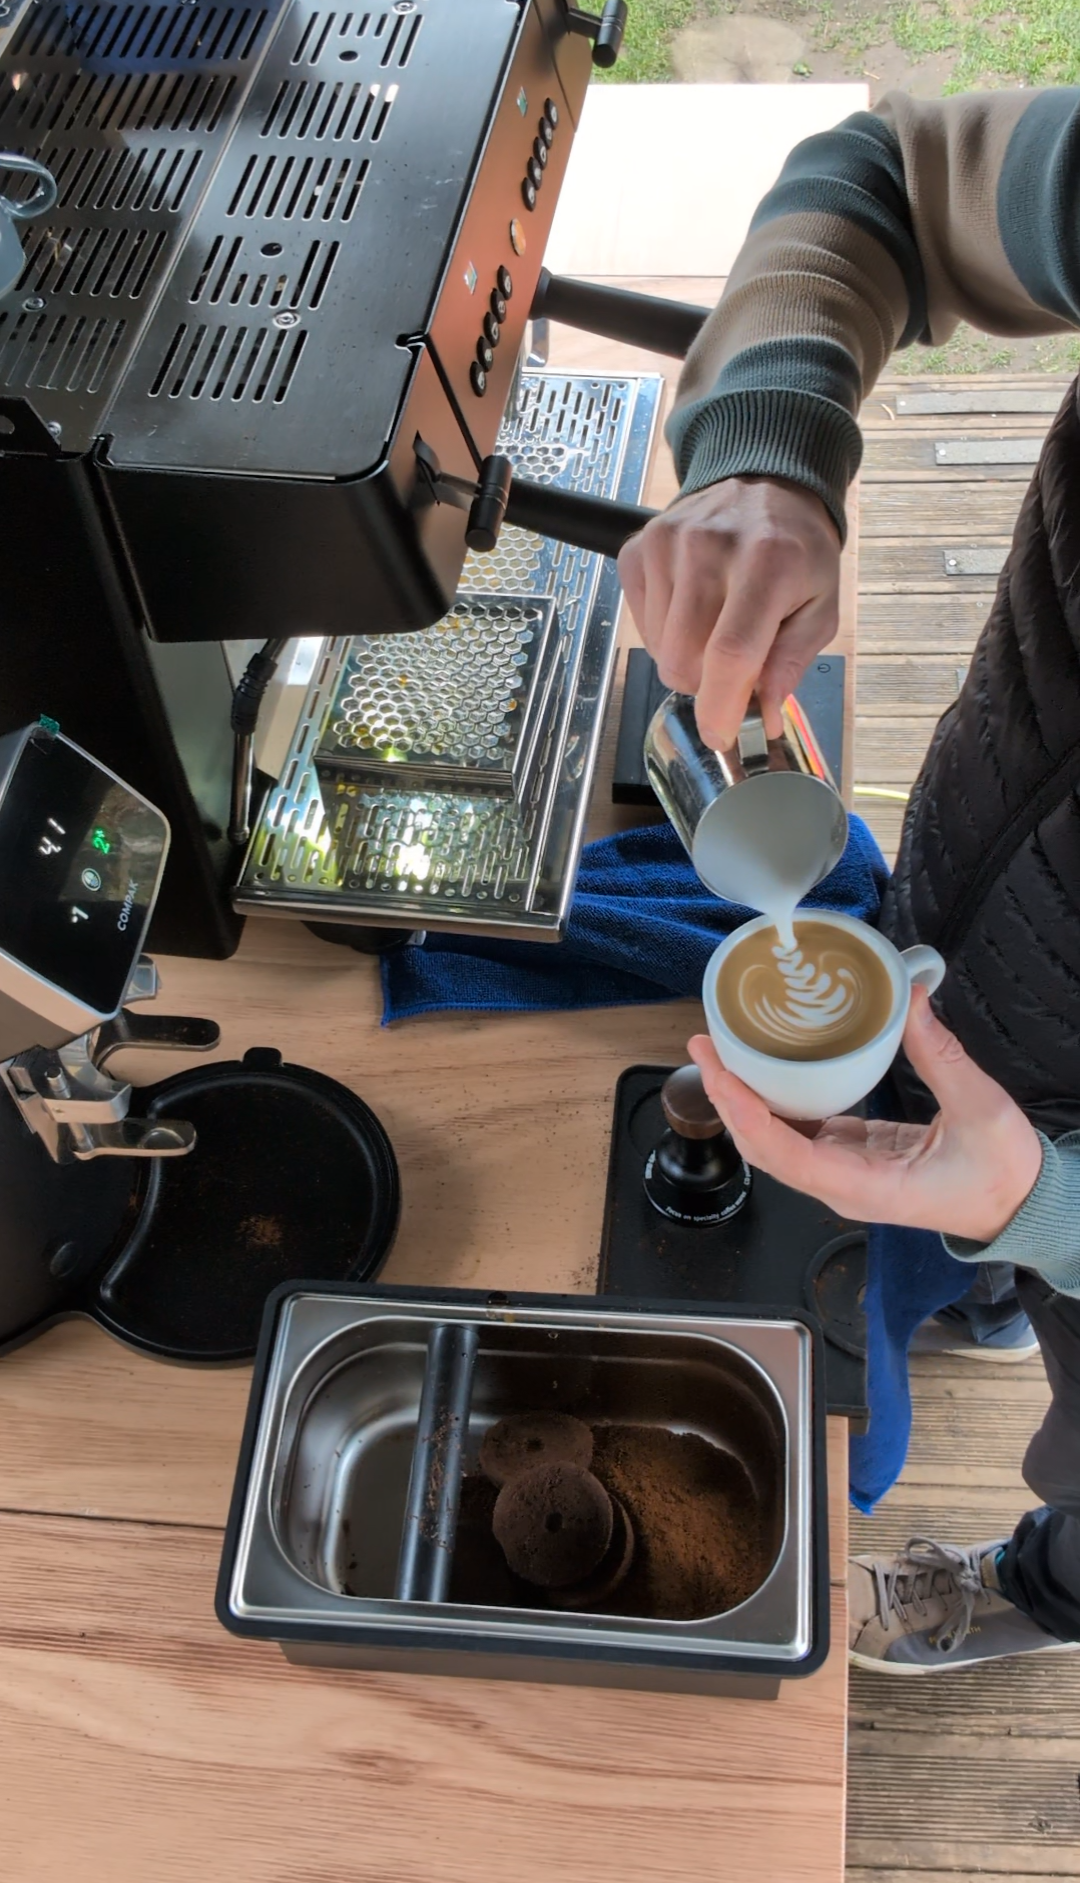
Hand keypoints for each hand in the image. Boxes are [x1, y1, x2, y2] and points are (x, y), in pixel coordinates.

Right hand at [617, 476, 840, 749]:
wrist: (765, 484)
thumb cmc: (797, 552)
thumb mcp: (820, 605)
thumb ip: (793, 661)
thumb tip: (764, 717)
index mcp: (768, 564)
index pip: (730, 652)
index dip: (720, 706)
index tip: (721, 735)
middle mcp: (710, 548)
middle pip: (685, 660)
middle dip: (707, 683)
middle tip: (732, 664)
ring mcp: (667, 545)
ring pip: (659, 650)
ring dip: (686, 656)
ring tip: (714, 624)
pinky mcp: (639, 548)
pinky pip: (640, 625)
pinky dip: (663, 633)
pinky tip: (690, 607)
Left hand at [687, 988, 1043, 1244]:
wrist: (1018, 1206)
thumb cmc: (1000, 1174)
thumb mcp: (979, 1109)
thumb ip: (941, 1056)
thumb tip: (910, 1001)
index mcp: (867, 1188)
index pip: (789, 1158)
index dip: (750, 1118)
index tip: (725, 1077)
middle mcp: (843, 1186)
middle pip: (766, 1149)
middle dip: (730, 1099)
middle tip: (705, 1045)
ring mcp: (843, 1174)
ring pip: (775, 1142)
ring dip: (743, 1100)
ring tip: (718, 1052)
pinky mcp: (850, 1157)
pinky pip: (797, 1133)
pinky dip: (771, 1102)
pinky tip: (757, 1070)